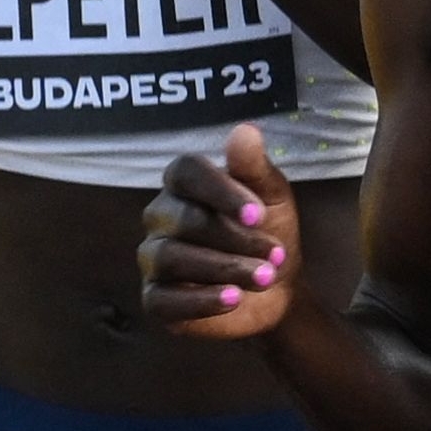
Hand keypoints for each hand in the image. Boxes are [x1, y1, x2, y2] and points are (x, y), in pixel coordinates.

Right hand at [141, 126, 301, 338]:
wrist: (277, 288)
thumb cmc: (268, 232)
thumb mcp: (272, 197)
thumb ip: (254, 167)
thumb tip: (245, 130)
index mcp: (184, 184)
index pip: (186, 171)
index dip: (220, 191)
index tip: (258, 215)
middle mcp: (161, 217)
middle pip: (184, 219)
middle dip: (234, 238)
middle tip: (275, 254)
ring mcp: (153, 257)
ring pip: (172, 257)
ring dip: (223, 268)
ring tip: (264, 277)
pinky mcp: (154, 298)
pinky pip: (162, 300)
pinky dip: (200, 300)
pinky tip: (234, 299)